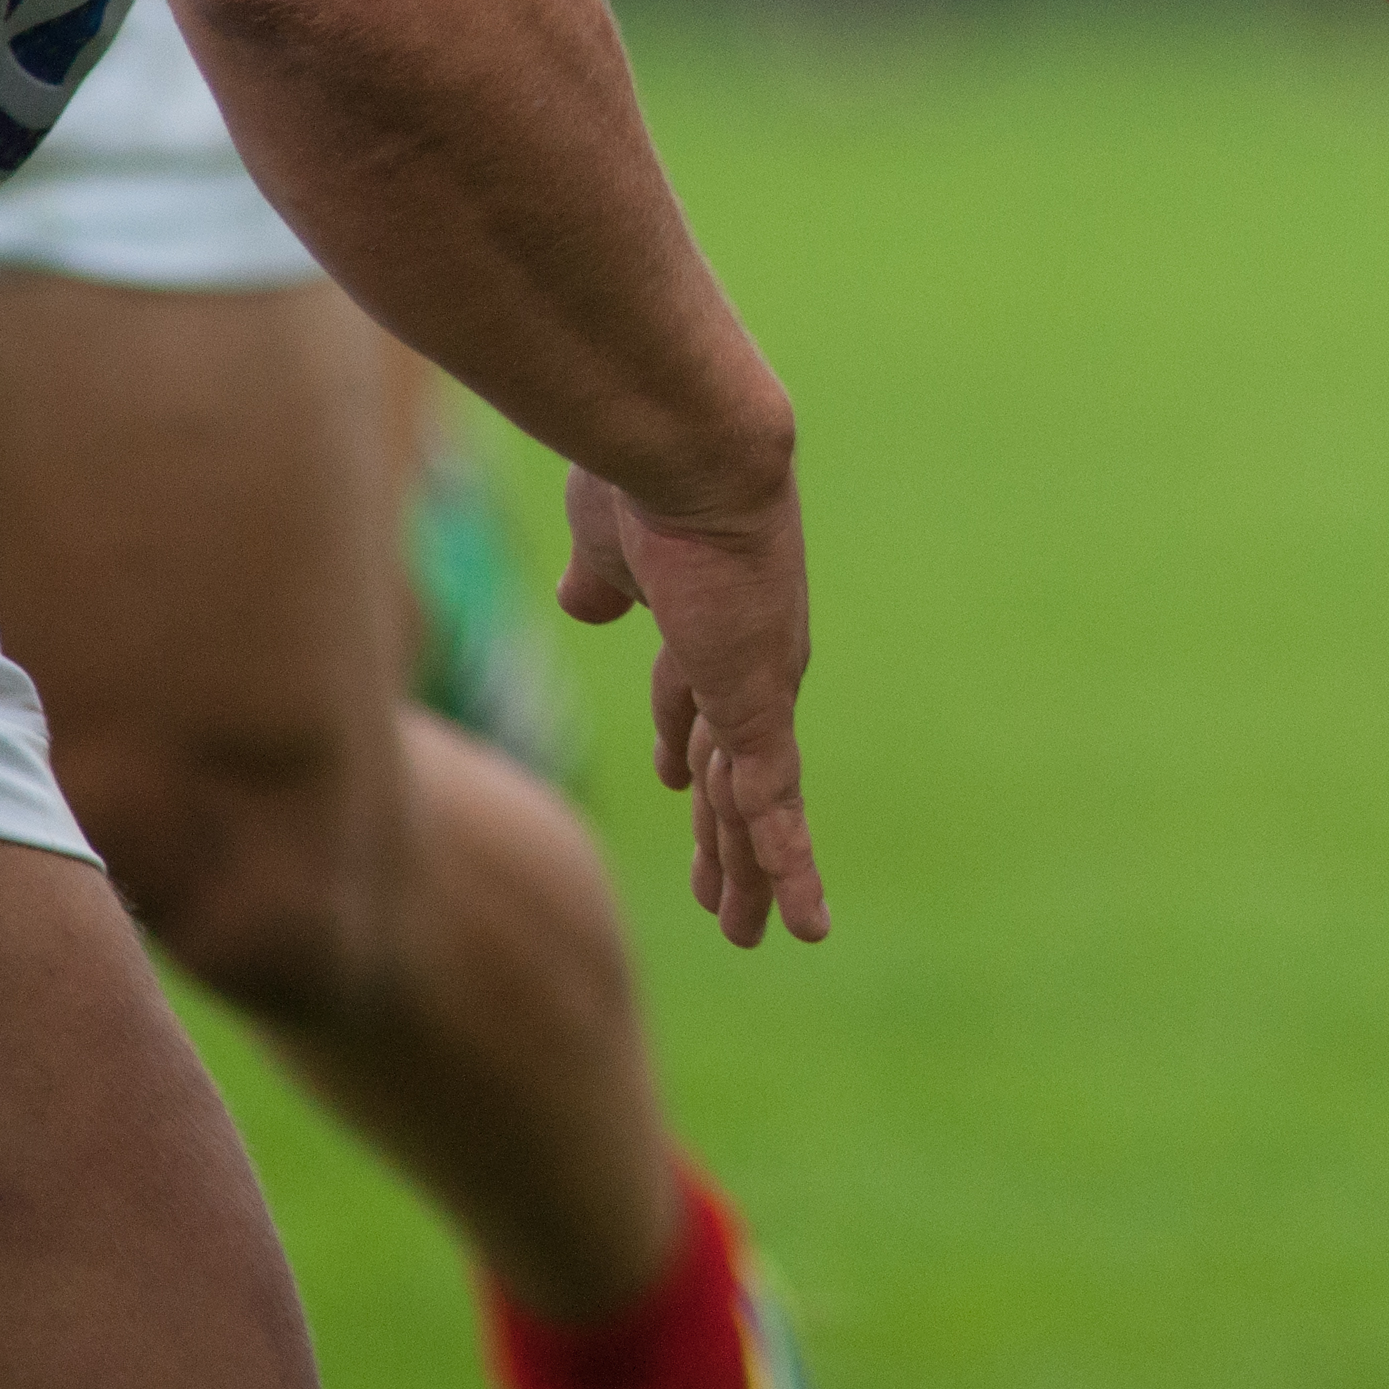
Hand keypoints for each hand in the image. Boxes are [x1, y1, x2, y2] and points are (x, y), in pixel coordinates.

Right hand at [555, 450, 826, 946]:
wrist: (689, 454)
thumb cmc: (640, 479)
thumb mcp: (603, 543)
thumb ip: (599, 580)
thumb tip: (583, 603)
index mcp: (706, 626)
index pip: (697, 700)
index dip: (683, 741)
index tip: (675, 775)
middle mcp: (745, 664)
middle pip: (732, 771)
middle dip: (725, 834)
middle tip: (725, 890)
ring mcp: (758, 692)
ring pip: (752, 811)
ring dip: (752, 876)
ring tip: (756, 933)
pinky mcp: (760, 713)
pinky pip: (774, 813)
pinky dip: (790, 871)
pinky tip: (804, 926)